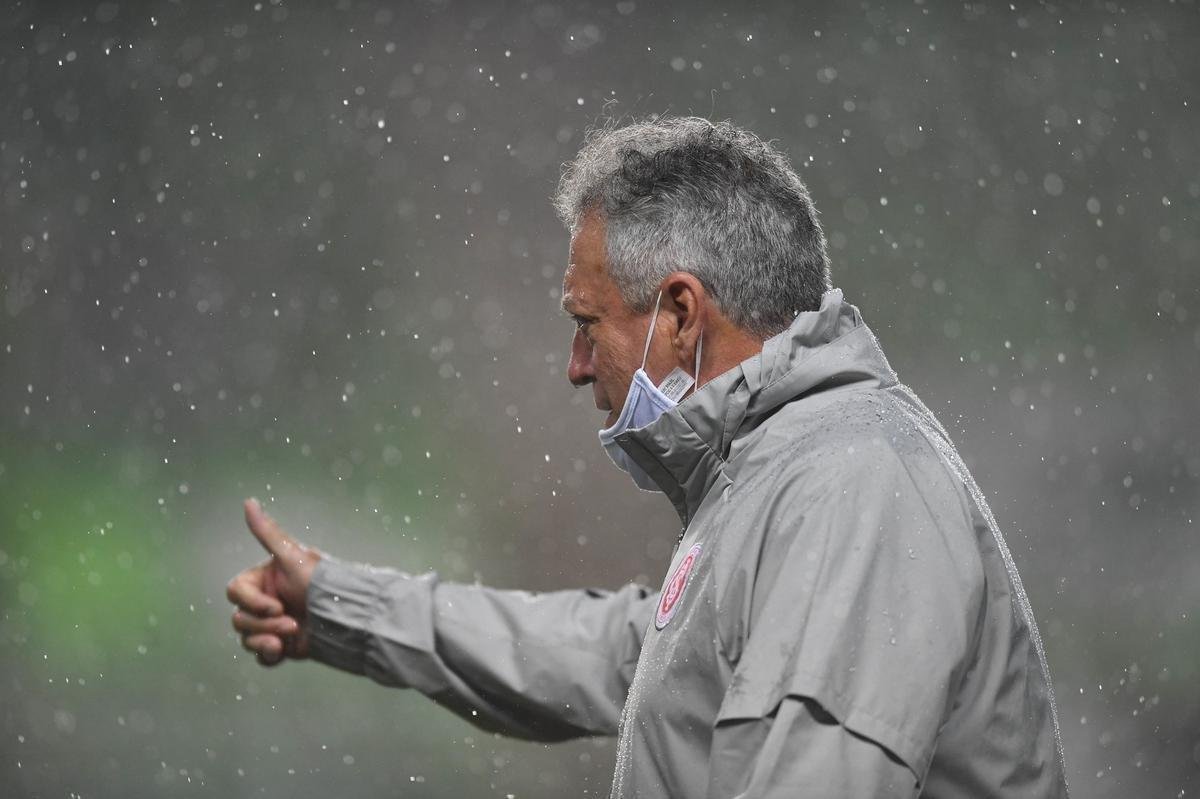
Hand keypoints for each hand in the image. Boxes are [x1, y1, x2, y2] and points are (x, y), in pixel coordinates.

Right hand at [226, 498, 322, 665]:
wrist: (346, 617)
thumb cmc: (322, 582)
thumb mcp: (293, 556)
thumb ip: (267, 532)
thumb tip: (248, 501)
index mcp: (263, 579)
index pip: (235, 592)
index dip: (251, 602)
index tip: (276, 605)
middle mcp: (265, 601)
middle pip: (239, 618)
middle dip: (263, 624)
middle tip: (291, 624)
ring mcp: (271, 624)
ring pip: (246, 637)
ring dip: (266, 639)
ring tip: (292, 635)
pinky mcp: (281, 645)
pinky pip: (260, 655)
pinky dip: (268, 654)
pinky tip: (282, 651)